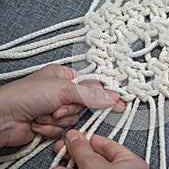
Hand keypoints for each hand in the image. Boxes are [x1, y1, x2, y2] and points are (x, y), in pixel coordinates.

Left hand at [0, 64, 124, 146]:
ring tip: (43, 114)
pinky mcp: (50, 123)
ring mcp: (56, 108)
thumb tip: (113, 96)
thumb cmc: (25, 95)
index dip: (105, 94)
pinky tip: (37, 123)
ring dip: (58, 120)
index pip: (92, 84)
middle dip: (69, 109)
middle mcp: (61, 91)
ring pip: (74, 118)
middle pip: (84, 104)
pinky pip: (63, 129)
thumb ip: (90, 94)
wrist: (0, 119)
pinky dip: (50, 128)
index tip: (119, 103)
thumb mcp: (62, 90)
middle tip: (57, 107)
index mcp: (65, 76)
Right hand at [54, 130, 148, 168]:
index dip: (88, 138)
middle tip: (62, 147)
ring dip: (71, 163)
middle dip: (76, 151)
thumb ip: (85, 151)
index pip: (107, 144)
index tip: (73, 136)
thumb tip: (74, 137)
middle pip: (95, 156)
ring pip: (88, 167)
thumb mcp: (97, 167)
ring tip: (57, 159)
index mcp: (130, 161)